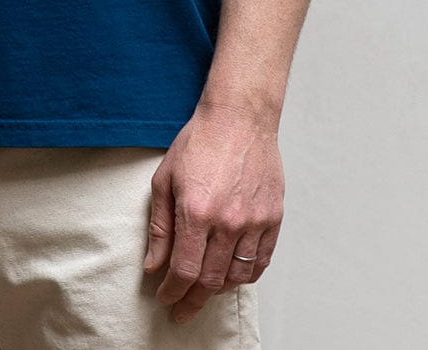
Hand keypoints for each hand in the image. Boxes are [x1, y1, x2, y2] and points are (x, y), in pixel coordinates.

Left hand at [143, 102, 282, 324]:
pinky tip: (232, 276)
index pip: (183, 271)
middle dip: (192, 300)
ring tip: (204, 291)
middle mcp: (228, 222)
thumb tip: (154, 265)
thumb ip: (159, 227)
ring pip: (236, 277)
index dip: (173, 292)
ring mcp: (254, 222)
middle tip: (182, 309)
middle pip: (210, 281)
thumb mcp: (165, 179)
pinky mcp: (273, 218)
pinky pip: (261, 261)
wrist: (239, 117)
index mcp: (196, 212)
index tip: (166, 298)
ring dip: (217, 290)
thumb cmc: (200, 142)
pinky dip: (245, 276)